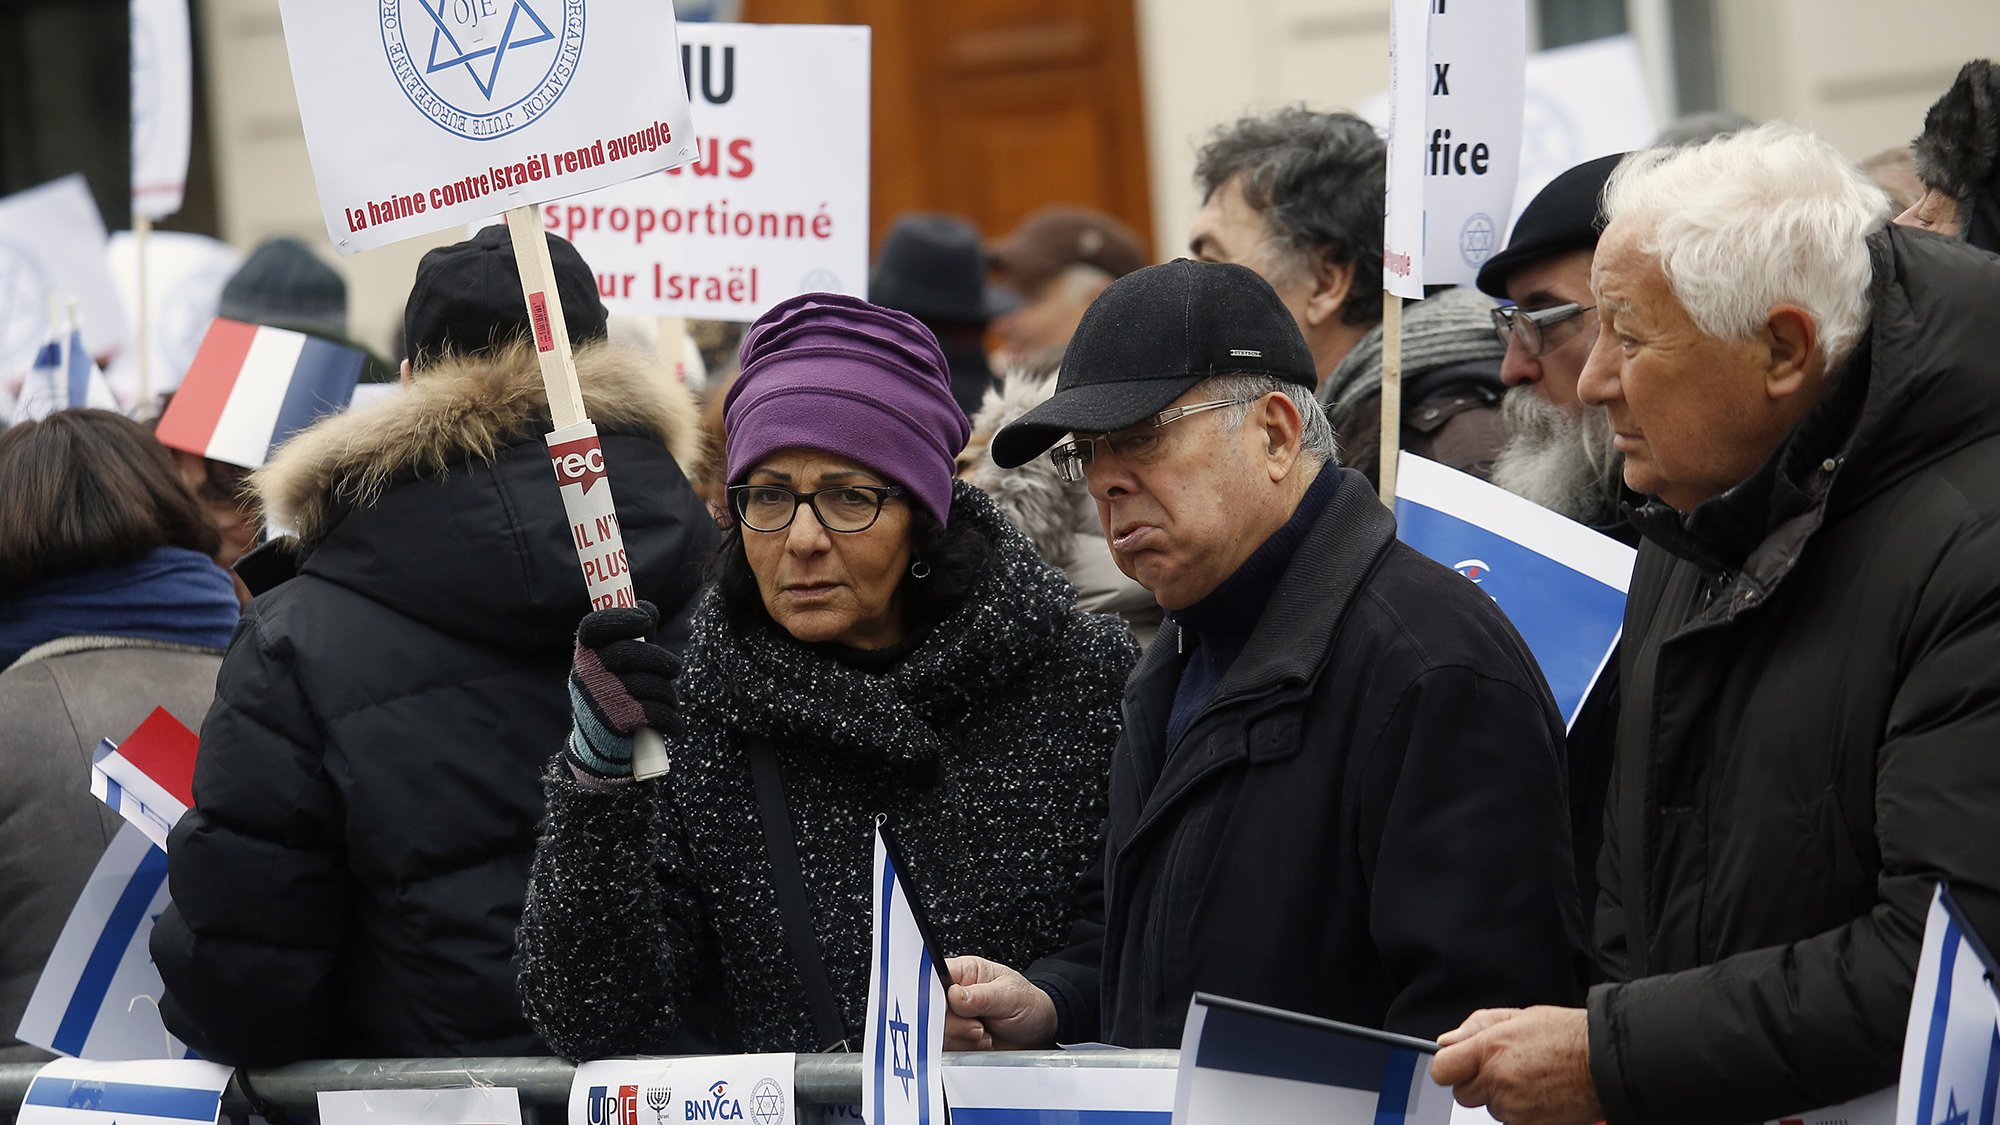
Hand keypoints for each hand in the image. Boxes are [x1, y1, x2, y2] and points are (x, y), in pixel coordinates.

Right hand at [565, 602, 681, 781]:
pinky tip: (672, 724)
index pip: (594, 627)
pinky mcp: (616, 722)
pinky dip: (670, 719)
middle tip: (675, 668)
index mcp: (585, 654)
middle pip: (630, 653)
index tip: (645, 620)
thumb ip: (633, 634)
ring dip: (667, 694)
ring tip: (668, 700)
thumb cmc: (614, 692)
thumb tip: (647, 608)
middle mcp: (586, 674)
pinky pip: (656, 712)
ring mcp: (600, 698)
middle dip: (660, 660)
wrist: (598, 747)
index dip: (620, 618)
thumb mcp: (618, 661)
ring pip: (649, 684)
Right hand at [944, 956, 1057, 1050]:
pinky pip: (946, 1050)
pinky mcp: (955, 1041)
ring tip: (984, 1034)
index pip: (933, 979)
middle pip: (930, 1011)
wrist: (1039, 1032)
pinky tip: (981, 1045)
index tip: (952, 1009)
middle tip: (978, 1026)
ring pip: (936, 1033)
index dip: (934, 996)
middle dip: (954, 1024)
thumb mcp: (1010, 996)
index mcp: (964, 972)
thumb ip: (982, 996)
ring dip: (962, 1040)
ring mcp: (953, 1019)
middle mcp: (953, 995)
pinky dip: (964, 1053)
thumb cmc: (1028, 1004)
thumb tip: (954, 994)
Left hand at [1430, 1007, 1599, 1124]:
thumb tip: (1447, 1041)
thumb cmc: (1569, 1036)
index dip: (1449, 1066)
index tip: (1457, 1064)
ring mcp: (1514, 1108)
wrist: (1608, 1063)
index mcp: (1490, 1049)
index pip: (1443, 1069)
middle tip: (1504, 1069)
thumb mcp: (1519, 1016)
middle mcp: (1498, 1080)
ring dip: (1502, 1098)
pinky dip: (1521, 1112)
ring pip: (1490, 1109)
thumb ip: (1477, 1027)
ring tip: (1531, 1078)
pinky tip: (1540, 1094)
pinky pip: (1512, 1121)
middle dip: (1477, 1083)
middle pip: (1463, 1094)